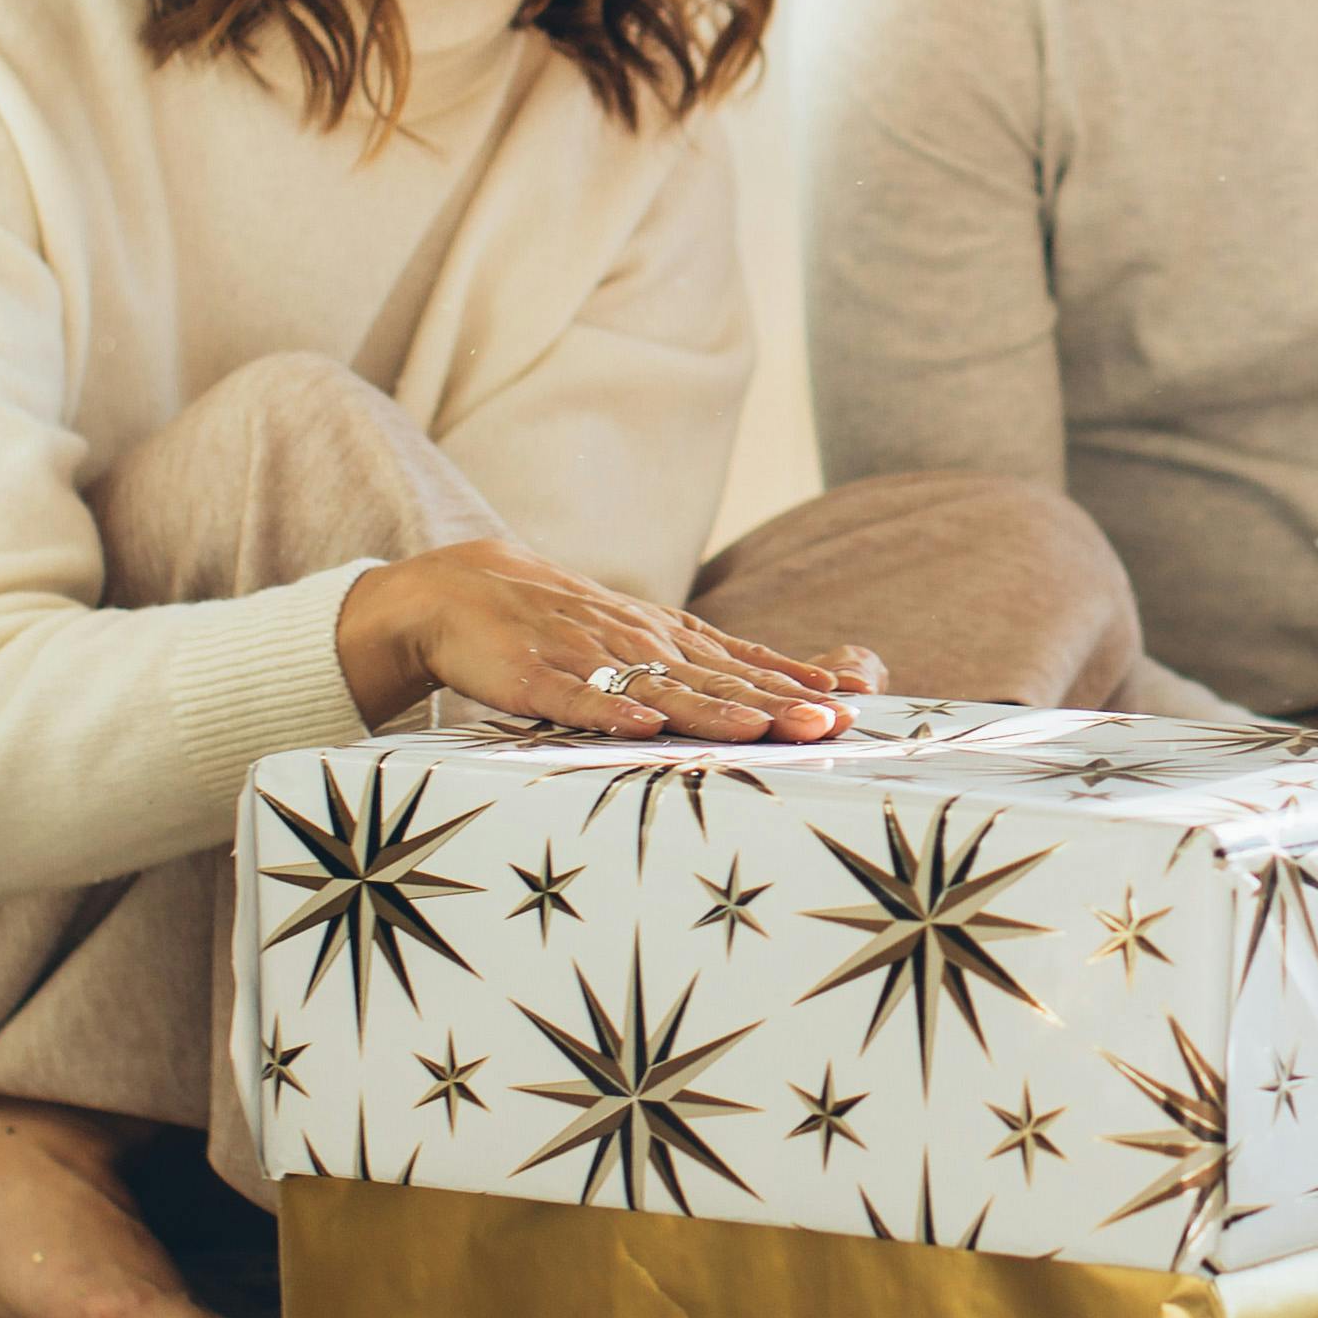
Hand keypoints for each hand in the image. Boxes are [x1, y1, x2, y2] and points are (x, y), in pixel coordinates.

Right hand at [336, 537, 874, 741]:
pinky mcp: (538, 679)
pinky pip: (578, 700)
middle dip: (776, 703)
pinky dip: (611, 712)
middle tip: (829, 723)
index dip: (797, 686)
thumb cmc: (567, 624)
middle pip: (719, 679)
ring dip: (713, 709)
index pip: (745, 664)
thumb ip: (709, 664)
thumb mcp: (644, 636)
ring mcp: (588, 660)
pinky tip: (644, 723)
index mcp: (667, 638)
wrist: (467, 589)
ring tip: (759, 727)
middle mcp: (639, 644)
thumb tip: (790, 690)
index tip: (851, 707)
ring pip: (661, 688)